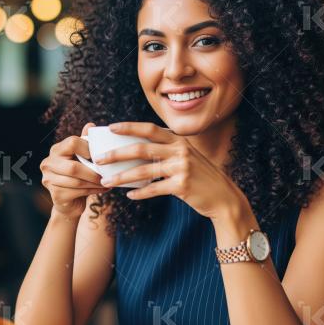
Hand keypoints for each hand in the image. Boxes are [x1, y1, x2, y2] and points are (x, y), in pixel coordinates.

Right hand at [39, 123, 111, 217]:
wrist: (69, 202)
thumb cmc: (78, 176)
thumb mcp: (81, 158)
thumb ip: (84, 143)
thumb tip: (91, 125)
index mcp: (55, 150)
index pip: (71, 143)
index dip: (88, 148)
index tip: (99, 156)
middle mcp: (48, 164)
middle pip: (73, 167)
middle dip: (93, 172)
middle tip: (106, 174)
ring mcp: (48, 180)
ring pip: (76, 182)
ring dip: (95, 183)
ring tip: (107, 182)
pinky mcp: (55, 195)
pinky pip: (77, 192)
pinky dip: (93, 191)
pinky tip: (102, 189)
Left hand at [95, 122, 249, 220]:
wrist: (224, 197)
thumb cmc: (200, 177)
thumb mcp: (186, 157)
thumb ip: (166, 151)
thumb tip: (135, 151)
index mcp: (179, 141)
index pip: (150, 129)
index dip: (129, 127)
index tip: (110, 128)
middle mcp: (180, 151)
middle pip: (141, 148)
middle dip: (117, 153)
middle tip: (99, 159)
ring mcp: (182, 168)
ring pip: (143, 171)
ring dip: (122, 177)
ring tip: (106, 181)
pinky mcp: (182, 185)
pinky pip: (154, 189)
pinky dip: (140, 193)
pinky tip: (129, 195)